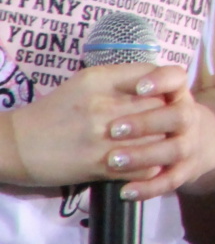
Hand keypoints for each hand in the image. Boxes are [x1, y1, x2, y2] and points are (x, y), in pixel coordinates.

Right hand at [5, 64, 172, 188]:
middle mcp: (104, 107)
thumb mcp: (86, 82)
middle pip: (159, 108)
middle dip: (169, 115)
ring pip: (155, 138)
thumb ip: (121, 78)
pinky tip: (151, 164)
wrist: (15, 145)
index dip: (166, 87)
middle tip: (171, 122)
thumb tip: (157, 81)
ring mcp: (102, 138)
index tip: (165, 96)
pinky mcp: (98, 166)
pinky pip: (140, 167)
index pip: (153, 76)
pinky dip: (150, 167)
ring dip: (163, 143)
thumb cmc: (54, 110)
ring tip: (163, 143)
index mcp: (102, 80)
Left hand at [99, 65, 214, 199]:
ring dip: (146, 154)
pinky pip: (170, 181)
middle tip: (114, 129)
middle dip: (148, 122)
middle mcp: (187, 117)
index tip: (139, 87)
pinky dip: (149, 187)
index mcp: (175, 93)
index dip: (161, 81)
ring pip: (174, 149)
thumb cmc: (150, 115)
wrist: (189, 143)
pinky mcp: (183, 171)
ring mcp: (188, 144)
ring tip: (113, 160)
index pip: (176, 78)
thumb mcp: (141, 96)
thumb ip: (126, 86)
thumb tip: (94, 85)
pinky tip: (125, 191)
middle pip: (178, 115)